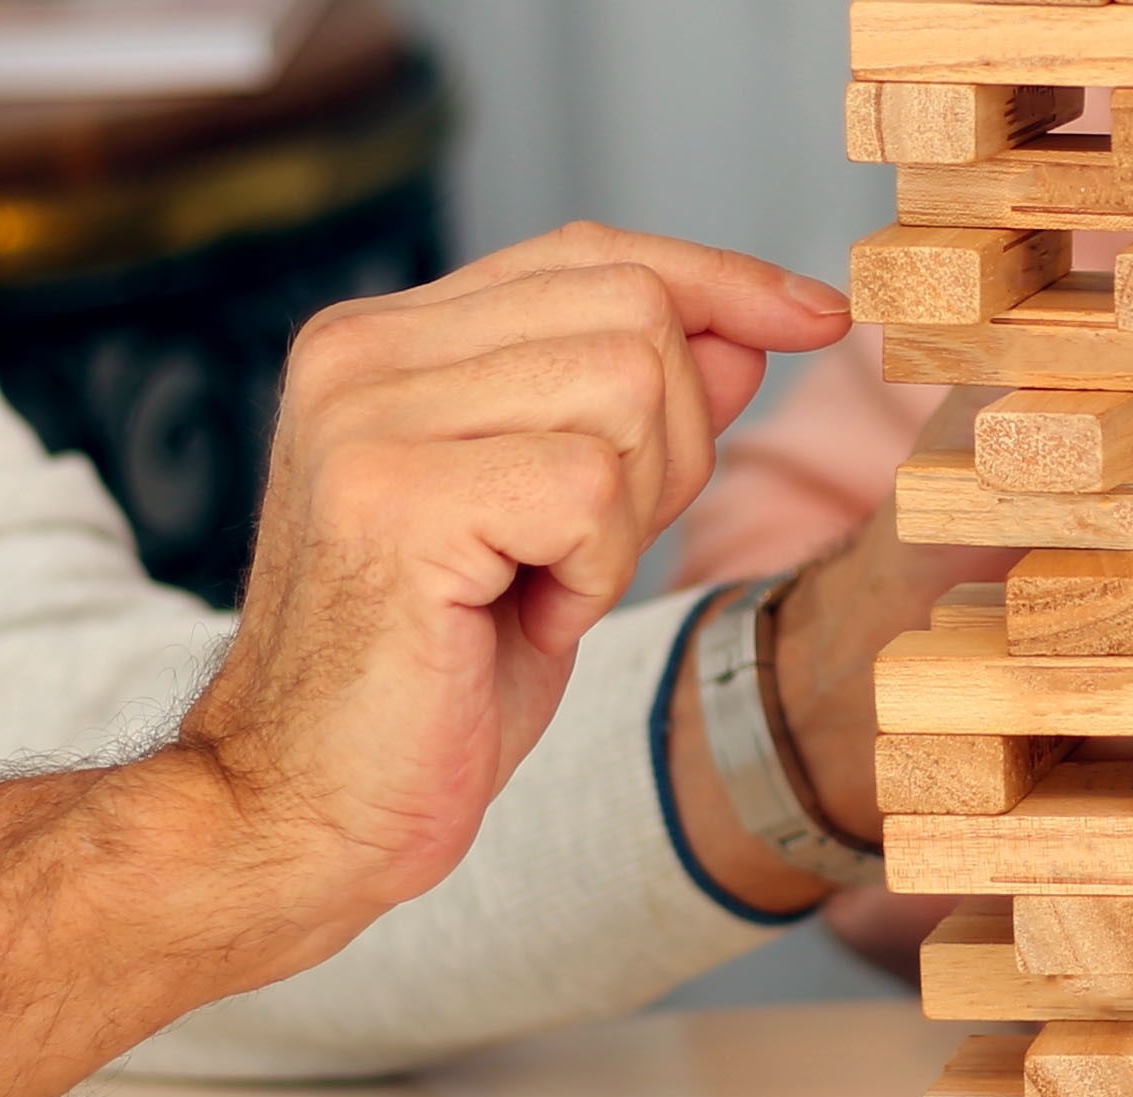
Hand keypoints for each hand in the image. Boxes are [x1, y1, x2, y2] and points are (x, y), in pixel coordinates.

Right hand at [197, 222, 850, 922]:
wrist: (315, 805)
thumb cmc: (437, 678)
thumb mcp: (566, 528)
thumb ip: (636, 421)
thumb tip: (740, 330)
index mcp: (387, 343)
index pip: (591, 256)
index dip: (720, 282)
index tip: (818, 316)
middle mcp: (361, 353)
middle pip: (632, 315)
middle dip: (669, 448)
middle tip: (588, 555)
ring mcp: (367, 417)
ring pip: (624, 391)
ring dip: (625, 520)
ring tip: (540, 588)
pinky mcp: (393, 497)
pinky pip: (590, 490)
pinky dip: (593, 573)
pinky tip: (523, 619)